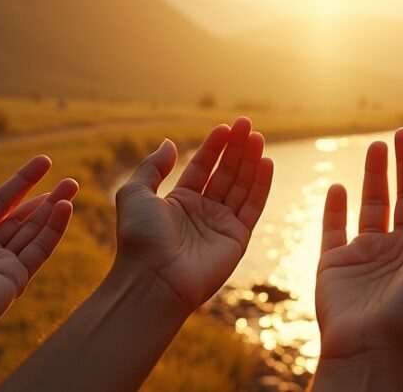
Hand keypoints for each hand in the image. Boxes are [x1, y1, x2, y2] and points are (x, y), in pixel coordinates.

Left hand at [0, 155, 77, 361]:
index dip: (18, 184)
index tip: (42, 164)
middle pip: (19, 219)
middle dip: (45, 199)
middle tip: (69, 181)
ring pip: (33, 232)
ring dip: (55, 209)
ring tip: (73, 186)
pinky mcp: (10, 283)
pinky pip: (38, 251)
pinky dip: (53, 230)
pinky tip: (64, 207)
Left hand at [112, 117, 273, 312]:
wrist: (154, 279)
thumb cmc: (140, 238)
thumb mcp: (135, 193)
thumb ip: (152, 166)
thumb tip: (169, 143)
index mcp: (178, 202)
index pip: (201, 168)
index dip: (214, 147)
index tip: (226, 127)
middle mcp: (202, 212)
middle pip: (225, 173)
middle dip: (236, 149)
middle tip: (247, 124)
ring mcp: (221, 225)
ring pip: (241, 186)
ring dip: (251, 161)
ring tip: (257, 137)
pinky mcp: (237, 239)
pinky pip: (253, 206)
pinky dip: (261, 185)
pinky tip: (266, 163)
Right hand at [314, 129, 402, 386]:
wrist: (368, 352)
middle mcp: (397, 249)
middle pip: (401, 195)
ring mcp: (366, 255)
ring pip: (370, 204)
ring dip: (374, 175)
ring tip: (377, 145)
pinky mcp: (335, 262)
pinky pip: (333, 228)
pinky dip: (333, 207)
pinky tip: (337, 185)